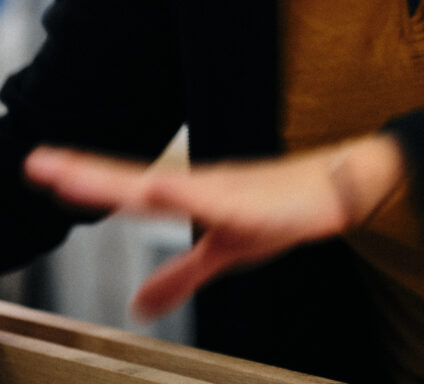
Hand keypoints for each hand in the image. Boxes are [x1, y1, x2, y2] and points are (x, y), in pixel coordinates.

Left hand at [24, 134, 405, 319]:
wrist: (338, 186)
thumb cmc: (282, 210)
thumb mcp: (225, 252)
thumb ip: (180, 275)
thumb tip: (136, 306)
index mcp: (192, 195)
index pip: (129, 190)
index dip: (86, 181)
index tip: (42, 167)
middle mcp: (202, 186)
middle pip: (135, 183)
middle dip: (87, 176)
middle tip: (39, 163)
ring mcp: (229, 191)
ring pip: (168, 186)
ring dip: (123, 182)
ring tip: (78, 178)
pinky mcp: (259, 204)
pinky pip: (219, 202)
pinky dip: (188, 194)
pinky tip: (162, 187)